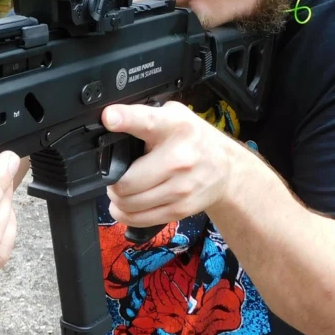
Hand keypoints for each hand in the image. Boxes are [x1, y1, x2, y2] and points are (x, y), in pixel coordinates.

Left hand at [103, 101, 235, 227]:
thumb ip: (142, 116)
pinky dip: (126, 214)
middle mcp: (179, 157)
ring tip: (122, 189)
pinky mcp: (181, 208)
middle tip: (115, 176)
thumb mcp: (172, 116)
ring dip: (117, 198)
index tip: (109, 117)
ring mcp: (181, 187)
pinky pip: (140, 218)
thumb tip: (108, 120)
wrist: (227, 169)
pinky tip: (126, 205)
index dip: (124, 119)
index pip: (146, 121)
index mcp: (174, 126)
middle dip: (112, 181)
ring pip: (129, 203)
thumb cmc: (192, 140)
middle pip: (126, 180)